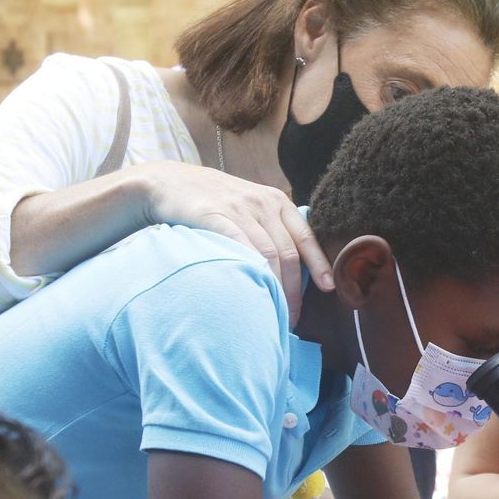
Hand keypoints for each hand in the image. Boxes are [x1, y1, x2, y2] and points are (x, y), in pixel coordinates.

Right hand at [140, 163, 332, 322]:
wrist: (169, 181)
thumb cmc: (212, 200)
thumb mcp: (249, 204)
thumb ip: (270, 226)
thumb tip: (291, 266)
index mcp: (277, 201)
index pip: (305, 237)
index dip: (319, 264)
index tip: (328, 288)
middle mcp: (263, 203)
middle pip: (288, 253)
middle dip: (293, 289)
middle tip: (292, 317)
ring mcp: (240, 208)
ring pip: (269, 254)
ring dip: (275, 288)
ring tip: (274, 313)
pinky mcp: (216, 216)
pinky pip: (242, 247)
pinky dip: (252, 272)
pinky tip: (254, 291)